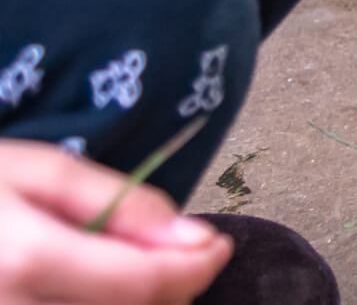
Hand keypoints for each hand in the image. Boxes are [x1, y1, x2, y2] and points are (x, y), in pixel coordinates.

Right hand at [0, 140, 229, 303]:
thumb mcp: (47, 172)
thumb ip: (122, 203)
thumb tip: (193, 236)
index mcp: (30, 260)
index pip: (141, 283)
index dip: (194, 268)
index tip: (220, 245)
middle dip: (176, 283)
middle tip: (188, 248)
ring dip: (147, 298)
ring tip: (146, 258)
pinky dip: (111, 303)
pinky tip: (111, 277)